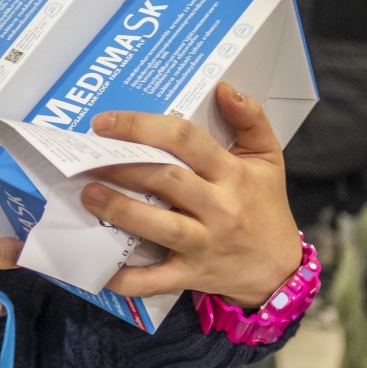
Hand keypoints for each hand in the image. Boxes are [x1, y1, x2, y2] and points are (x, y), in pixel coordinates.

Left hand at [80, 83, 302, 308]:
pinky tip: (101, 268)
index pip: (186, 140)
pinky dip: (127, 279)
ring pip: (159, 227)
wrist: (279, 268)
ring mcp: (205, 245)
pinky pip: (155, 280)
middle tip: (87, 157)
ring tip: (88, 194)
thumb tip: (224, 88)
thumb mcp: (268, 157)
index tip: (105, 123)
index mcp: (232, 173)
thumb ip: (250, 118)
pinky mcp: (192, 275)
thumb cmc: (264, 204)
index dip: (142, 127)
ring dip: (120, 210)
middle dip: (123, 166)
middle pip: (166, 180)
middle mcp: (219, 208)